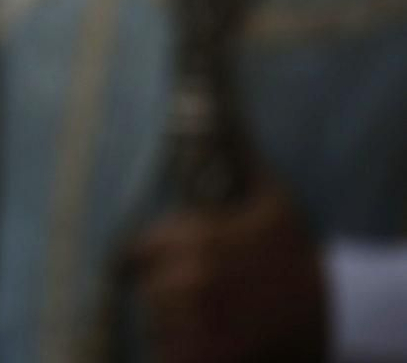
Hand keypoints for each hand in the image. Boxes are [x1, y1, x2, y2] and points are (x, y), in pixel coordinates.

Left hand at [127, 180, 326, 362]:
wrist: (331, 313)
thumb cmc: (298, 258)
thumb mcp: (275, 205)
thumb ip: (244, 167)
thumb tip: (227, 129)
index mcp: (194, 241)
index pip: (139, 251)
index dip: (151, 258)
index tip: (162, 264)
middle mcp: (185, 278)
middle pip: (147, 286)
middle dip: (163, 287)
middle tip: (190, 293)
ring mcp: (191, 319)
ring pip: (157, 317)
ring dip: (169, 317)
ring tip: (202, 315)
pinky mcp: (200, 353)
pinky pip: (167, 350)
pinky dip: (176, 346)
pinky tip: (200, 337)